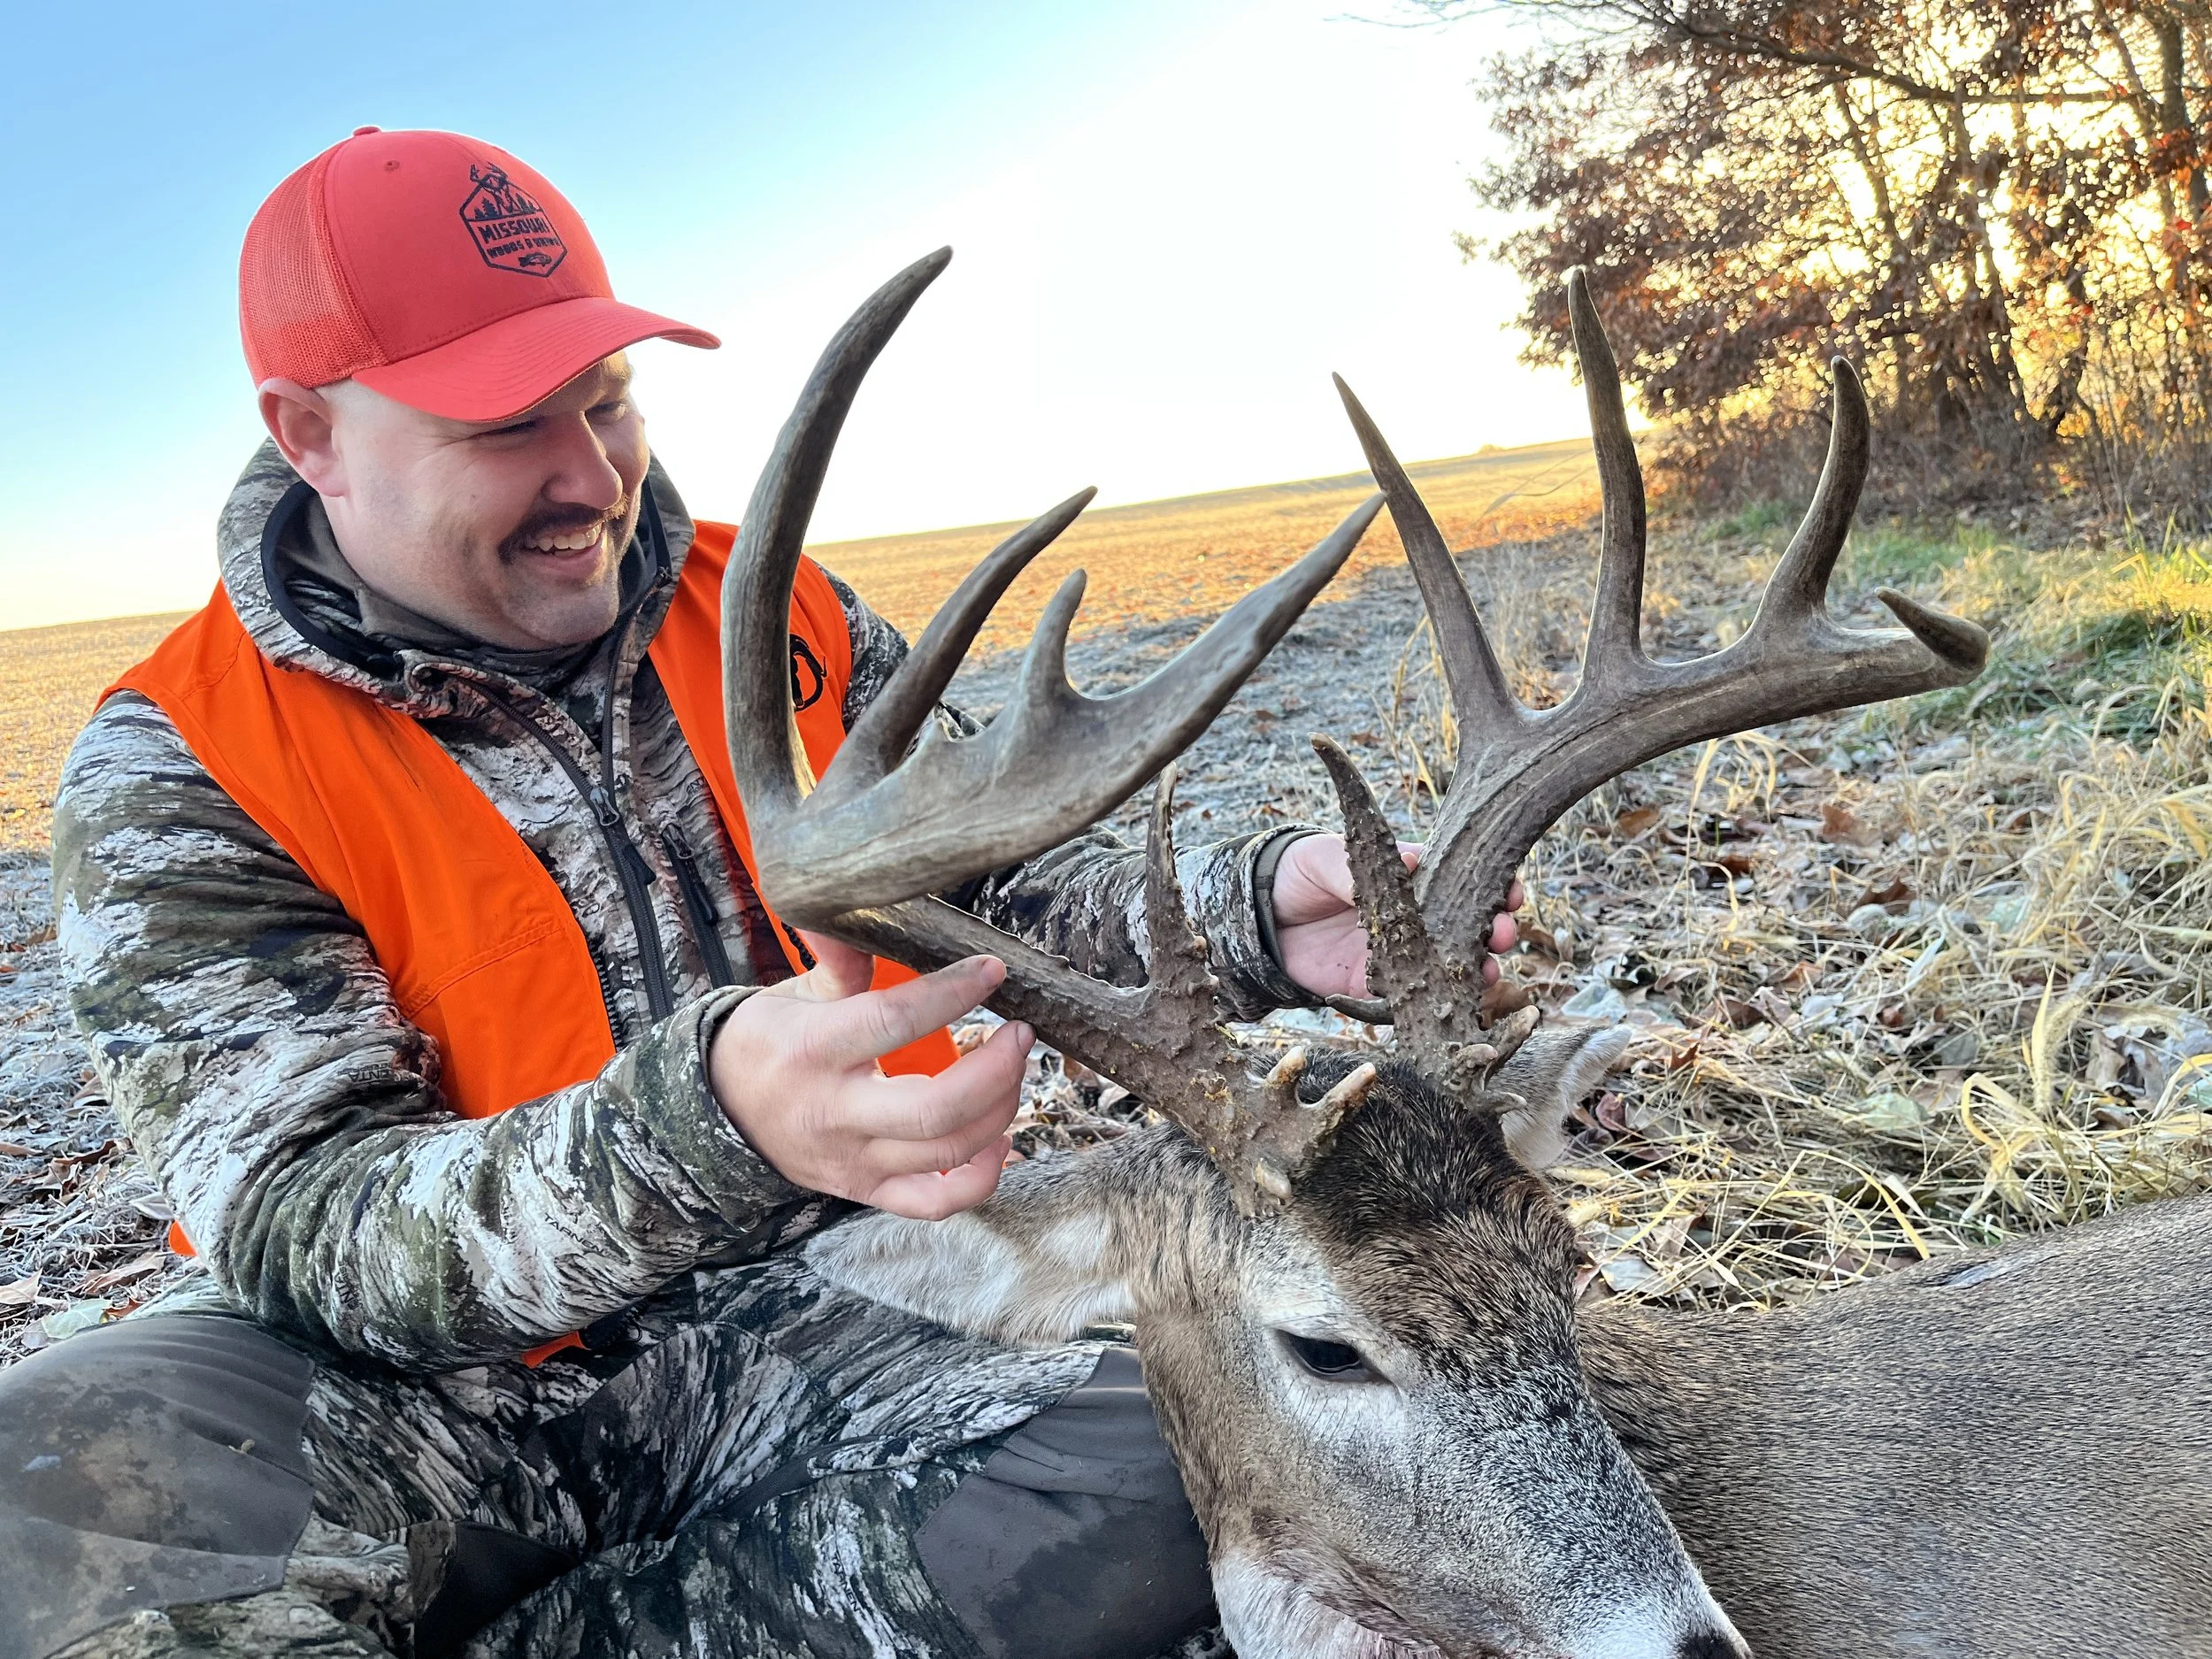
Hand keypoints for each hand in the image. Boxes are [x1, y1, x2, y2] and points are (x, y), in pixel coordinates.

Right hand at [708, 934, 1033, 1219]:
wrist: (717, 1113)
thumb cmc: (766, 1044)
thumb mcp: (794, 992)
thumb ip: (839, 956)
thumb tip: (859, 902)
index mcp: (813, 1050)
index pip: (895, 1021)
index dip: (953, 993)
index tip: (992, 970)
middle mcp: (834, 1113)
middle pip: (935, 1108)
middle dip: (996, 1069)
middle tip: (1020, 1033)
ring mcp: (853, 1160)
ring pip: (946, 1151)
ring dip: (1000, 1110)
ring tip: (1014, 1071)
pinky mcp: (867, 1190)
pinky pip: (936, 1202)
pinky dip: (981, 1177)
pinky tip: (999, 1140)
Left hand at [1271, 834, 1522, 999]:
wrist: (1260, 920)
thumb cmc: (1297, 873)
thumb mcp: (1323, 857)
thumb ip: (1362, 865)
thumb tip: (1412, 860)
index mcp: (1410, 878)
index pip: (1461, 880)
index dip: (1491, 886)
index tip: (1510, 892)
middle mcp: (1415, 917)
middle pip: (1467, 925)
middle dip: (1493, 929)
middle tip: (1501, 933)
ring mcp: (1402, 953)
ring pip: (1453, 965)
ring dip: (1477, 970)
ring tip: (1487, 973)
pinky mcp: (1382, 986)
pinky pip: (1418, 998)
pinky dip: (1439, 1003)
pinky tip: (1453, 1005)